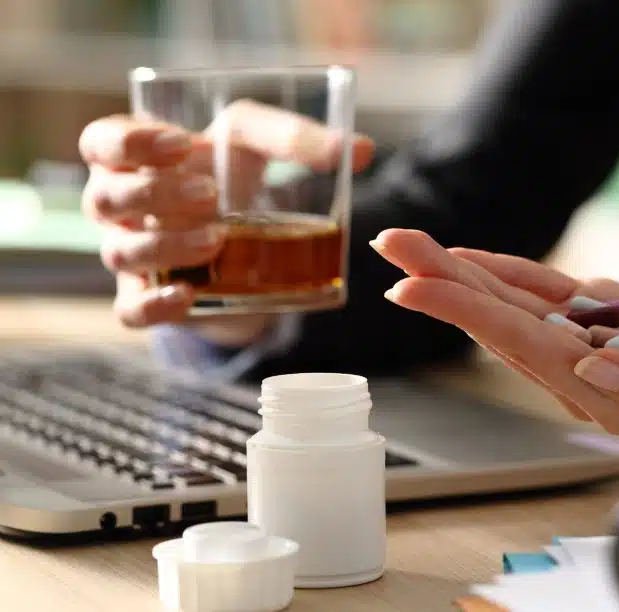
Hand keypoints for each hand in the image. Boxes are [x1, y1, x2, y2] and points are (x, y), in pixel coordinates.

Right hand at [79, 100, 375, 340]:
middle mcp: (121, 206)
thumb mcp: (260, 144)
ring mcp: (131, 254)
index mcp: (134, 156)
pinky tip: (187, 295)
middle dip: (157, 195)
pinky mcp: (150, 299)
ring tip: (217, 241)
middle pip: (108, 198)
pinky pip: (132, 310)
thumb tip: (363, 150)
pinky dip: (155, 305)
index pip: (100, 141)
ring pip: (123, 253)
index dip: (129, 142)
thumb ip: (300, 140)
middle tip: (211, 197)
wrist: (243, 239)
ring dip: (166, 246)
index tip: (182, 144)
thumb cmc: (236, 174)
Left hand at [368, 229, 618, 435]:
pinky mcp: (604, 321)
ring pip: (515, 306)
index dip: (467, 312)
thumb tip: (588, 371)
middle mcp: (586, 374)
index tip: (414, 286)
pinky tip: (469, 260)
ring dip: (462, 274)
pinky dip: (506, 274)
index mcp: (610, 395)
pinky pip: (547, 294)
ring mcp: (591, 345)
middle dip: (444, 283)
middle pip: (503, 323)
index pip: (525, 347)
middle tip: (393, 243)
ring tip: (413, 244)